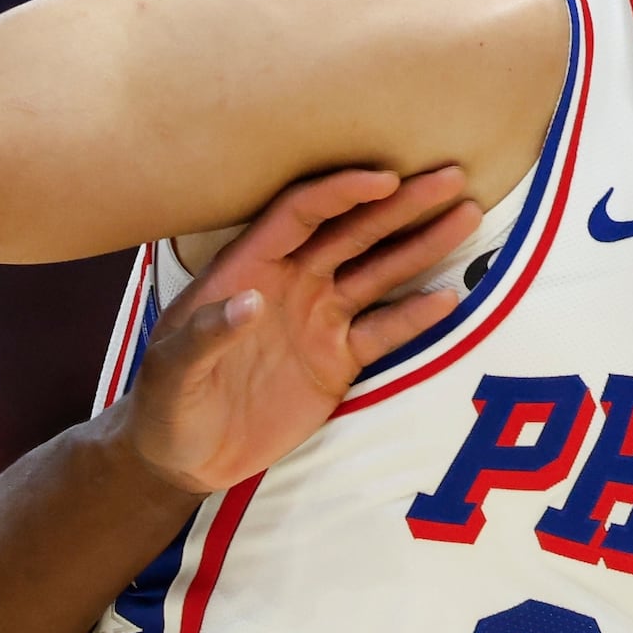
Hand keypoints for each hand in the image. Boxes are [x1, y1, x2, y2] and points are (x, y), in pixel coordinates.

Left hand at [123, 166, 481, 493]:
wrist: (184, 457)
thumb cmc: (164, 404)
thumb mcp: (173, 371)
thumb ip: (207, 335)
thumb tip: (250, 301)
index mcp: (248, 268)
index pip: (300, 214)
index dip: (342, 192)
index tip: (385, 177)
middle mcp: (292, 282)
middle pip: (354, 231)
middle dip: (402, 203)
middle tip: (450, 175)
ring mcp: (319, 318)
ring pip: (379, 271)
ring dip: (422, 244)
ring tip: (468, 214)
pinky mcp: (338, 359)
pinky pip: (385, 330)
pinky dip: (418, 314)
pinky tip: (452, 295)